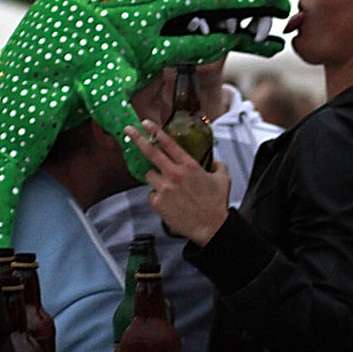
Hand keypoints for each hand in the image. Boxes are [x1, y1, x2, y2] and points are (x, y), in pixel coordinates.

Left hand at [124, 120, 230, 244]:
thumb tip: (213, 161)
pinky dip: (158, 196)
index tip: (146, 123)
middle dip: (137, 139)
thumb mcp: (223, 179)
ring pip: (149, 175)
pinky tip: (169, 201)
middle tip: (129, 132)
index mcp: (189, 166)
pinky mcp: (159, 203)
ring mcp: (164, 189)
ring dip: (155, 177)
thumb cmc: (217, 204)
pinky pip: (151, 194)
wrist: (211, 227)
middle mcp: (174, 174)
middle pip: (150, 152)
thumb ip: (217, 165)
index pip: (168, 143)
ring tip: (167, 185)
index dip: (155, 131)